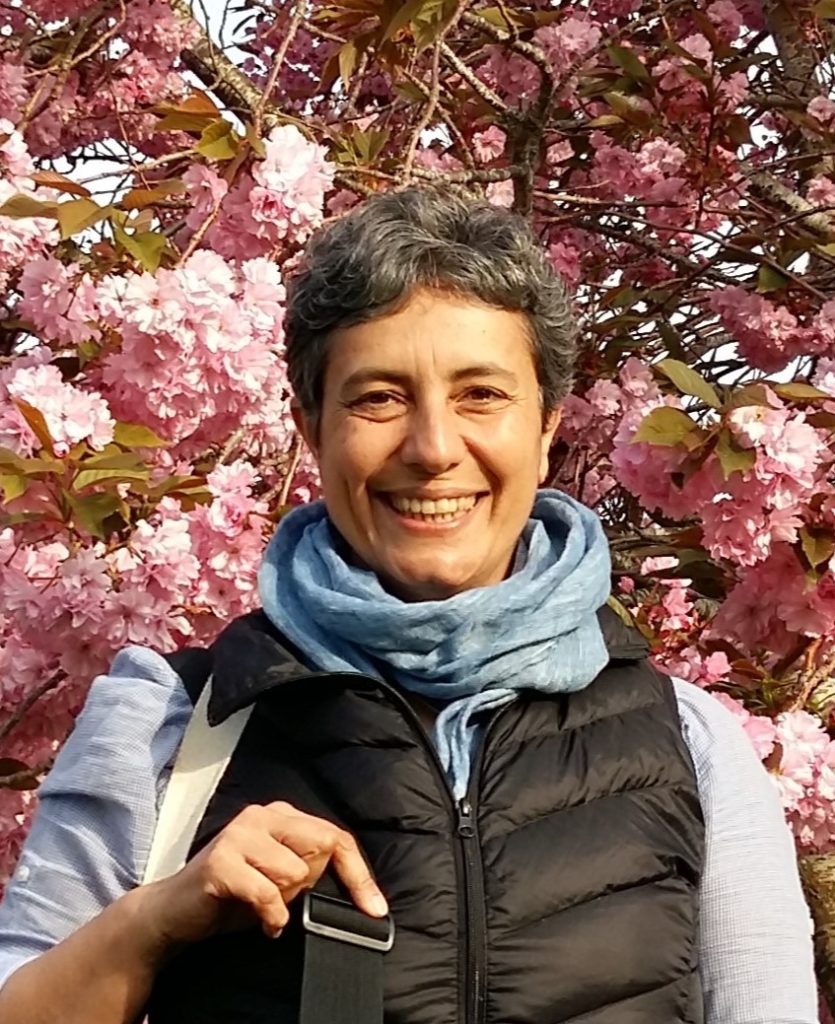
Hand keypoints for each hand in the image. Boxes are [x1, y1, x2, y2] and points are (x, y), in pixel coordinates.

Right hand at [138, 801, 386, 948]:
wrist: (174, 912)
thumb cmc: (232, 896)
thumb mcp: (279, 878)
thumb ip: (309, 868)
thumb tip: (355, 885)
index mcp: (279, 815)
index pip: (335, 836)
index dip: (360, 875)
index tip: (375, 909)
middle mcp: (261, 816)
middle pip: (322, 847)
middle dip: (312, 886)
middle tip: (284, 901)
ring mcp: (239, 835)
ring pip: (295, 873)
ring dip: (284, 901)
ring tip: (262, 905)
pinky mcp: (221, 861)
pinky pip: (268, 894)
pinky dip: (270, 917)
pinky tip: (261, 922)